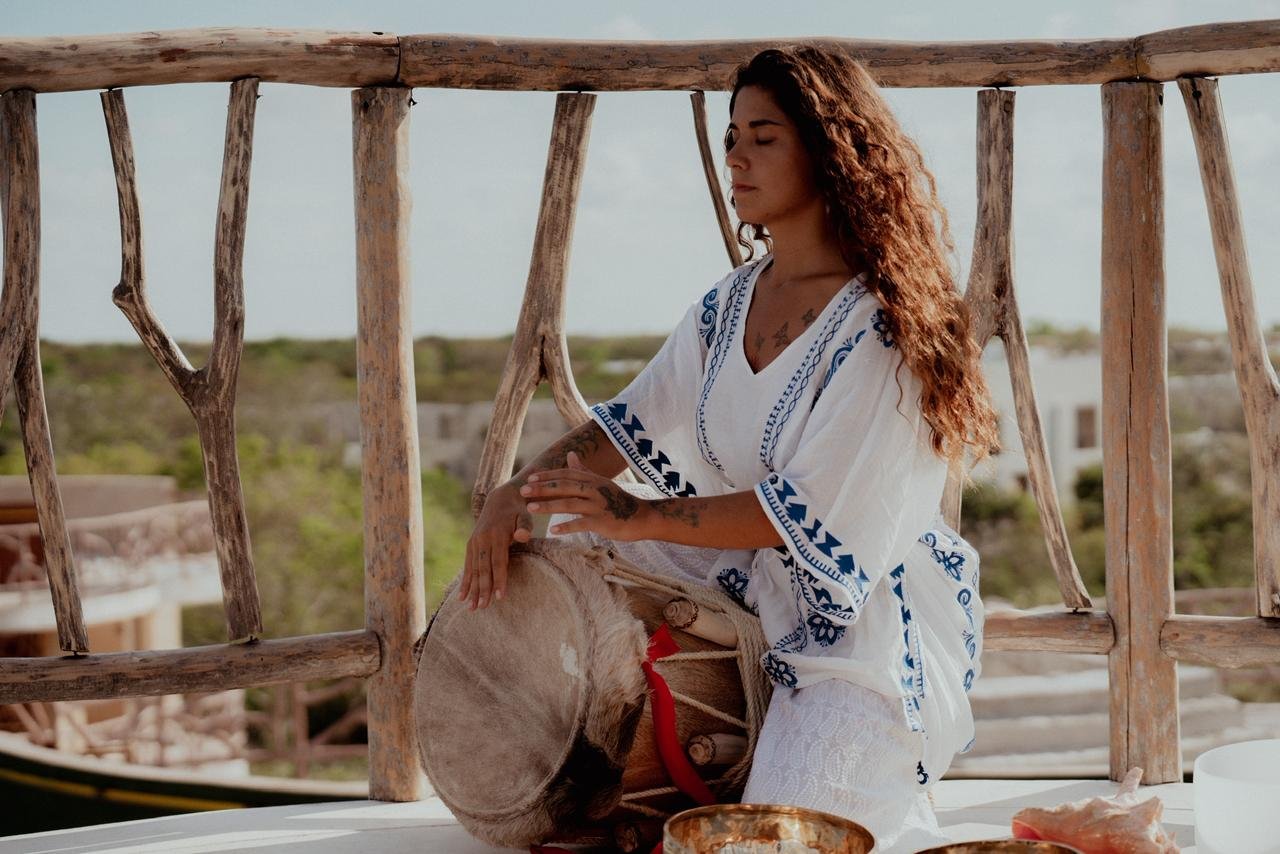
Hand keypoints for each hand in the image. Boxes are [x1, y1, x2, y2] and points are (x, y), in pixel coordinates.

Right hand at [458, 481, 532, 610]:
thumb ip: (525, 527)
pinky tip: (462, 597)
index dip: (499, 580)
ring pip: (473, 570)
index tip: (500, 597)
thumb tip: (522, 536)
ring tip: (471, 608)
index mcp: (496, 534)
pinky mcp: (470, 545)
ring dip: (472, 590)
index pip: (498, 562)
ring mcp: (474, 542)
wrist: (501, 499)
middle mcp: (482, 539)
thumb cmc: (519, 511)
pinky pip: (467, 566)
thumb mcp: (526, 515)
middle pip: (483, 569)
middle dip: (483, 590)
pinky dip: (465, 581)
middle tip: (483, 608)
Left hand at [520, 451, 650, 542]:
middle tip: (523, 491)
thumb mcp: (601, 483)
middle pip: (565, 486)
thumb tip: (570, 455)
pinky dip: (567, 526)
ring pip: (570, 504)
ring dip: (549, 506)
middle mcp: (595, 489)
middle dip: (543, 488)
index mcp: (593, 479)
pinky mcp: (603, 522)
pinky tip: (553, 530)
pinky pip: (582, 524)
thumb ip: (584, 471)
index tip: (530, 478)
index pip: (566, 475)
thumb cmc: (618, 501)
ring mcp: (599, 505)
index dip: (547, 476)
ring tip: (530, 508)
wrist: (642, 517)